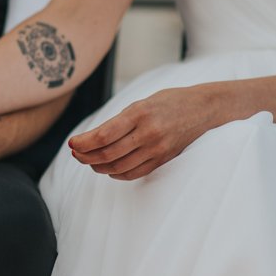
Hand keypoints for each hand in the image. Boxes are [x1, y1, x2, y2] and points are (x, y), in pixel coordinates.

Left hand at [68, 87, 216, 179]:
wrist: (203, 109)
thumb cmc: (169, 102)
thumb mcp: (142, 103)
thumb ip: (120, 121)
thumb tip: (93, 138)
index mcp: (140, 113)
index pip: (104, 135)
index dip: (85, 142)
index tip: (72, 143)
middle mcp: (148, 133)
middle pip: (109, 154)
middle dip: (87, 156)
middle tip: (75, 154)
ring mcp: (157, 149)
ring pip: (119, 167)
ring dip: (99, 167)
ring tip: (88, 161)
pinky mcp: (163, 160)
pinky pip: (134, 173)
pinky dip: (117, 174)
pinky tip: (108, 169)